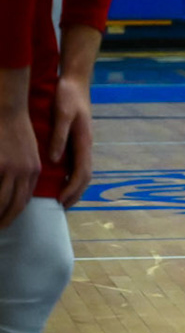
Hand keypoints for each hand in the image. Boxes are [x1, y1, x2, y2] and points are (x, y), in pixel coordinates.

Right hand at [0, 107, 37, 230]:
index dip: (12, 214)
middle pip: (11, 206)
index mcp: (33, 171)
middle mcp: (23, 173)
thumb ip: (24, 171)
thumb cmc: (15, 130)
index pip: (23, 201)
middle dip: (1, 220)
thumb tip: (15, 189)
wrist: (9, 109)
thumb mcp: (28, 152)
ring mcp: (8, 169)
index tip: (3, 223)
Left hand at [51, 76, 91, 208]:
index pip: (82, 172)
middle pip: (86, 176)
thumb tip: (54, 160)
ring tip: (62, 199)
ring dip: (74, 187)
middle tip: (61, 207)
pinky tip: (60, 180)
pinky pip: (77, 164)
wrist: (76, 82)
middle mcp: (86, 145)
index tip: (60, 201)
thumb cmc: (69, 96)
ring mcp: (82, 143)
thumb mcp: (62, 114)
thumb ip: (59, 137)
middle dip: (76, 193)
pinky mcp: (77, 140)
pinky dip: (71, 177)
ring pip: (83, 171)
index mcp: (84, 141)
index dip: (72, 188)